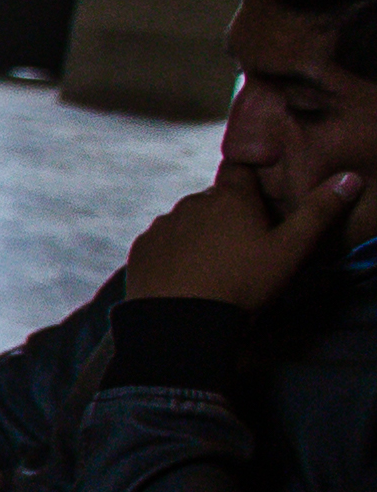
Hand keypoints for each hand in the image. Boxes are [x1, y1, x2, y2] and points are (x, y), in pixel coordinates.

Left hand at [124, 164, 360, 313]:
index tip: (258, 190)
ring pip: (187, 220)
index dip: (250, 176)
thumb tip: (349, 178)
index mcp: (229, 197)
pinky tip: (187, 274)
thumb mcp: (290, 250)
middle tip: (245, 244)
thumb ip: (319, 212)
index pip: (240, 168)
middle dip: (228, 213)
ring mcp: (162, 226)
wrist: (180, 322)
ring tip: (216, 264)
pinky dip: (175, 252)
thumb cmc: (242, 283)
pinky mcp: (141, 249)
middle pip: (214, 199)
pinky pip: (162, 243)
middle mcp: (190, 203)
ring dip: (200, 233)